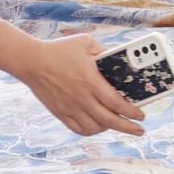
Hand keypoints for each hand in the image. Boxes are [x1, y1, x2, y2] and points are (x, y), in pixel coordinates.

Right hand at [12, 33, 146, 136]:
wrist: (31, 61)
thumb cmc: (60, 50)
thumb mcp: (86, 43)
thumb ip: (105, 51)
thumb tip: (122, 61)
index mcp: (90, 81)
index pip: (117, 103)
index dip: (132, 112)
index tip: (142, 115)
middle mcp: (81, 98)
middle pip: (109, 121)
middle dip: (128, 128)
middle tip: (139, 130)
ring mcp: (70, 108)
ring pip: (95, 128)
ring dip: (109, 128)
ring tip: (117, 124)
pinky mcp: (60, 113)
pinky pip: (79, 129)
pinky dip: (91, 130)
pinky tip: (97, 126)